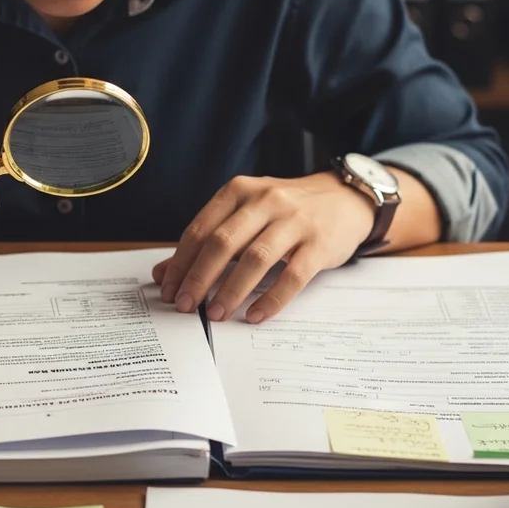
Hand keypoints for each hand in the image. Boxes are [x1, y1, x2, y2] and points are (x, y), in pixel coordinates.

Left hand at [152, 172, 376, 323]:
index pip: (201, 229)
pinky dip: (272, 299)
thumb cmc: (286, 211)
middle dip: (199, 278)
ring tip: (216, 313)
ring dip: (231, 290)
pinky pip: (292, 276)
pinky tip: (255, 315)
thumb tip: (163, 274)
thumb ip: (206, 240)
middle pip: (223, 243)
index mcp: (240, 191)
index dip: (181, 262)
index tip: (168, 289)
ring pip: (255, 259)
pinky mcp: (319, 244)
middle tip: (185, 306)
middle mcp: (266, 201)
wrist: (345, 199)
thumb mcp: (245, 215)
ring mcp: (295, 221)